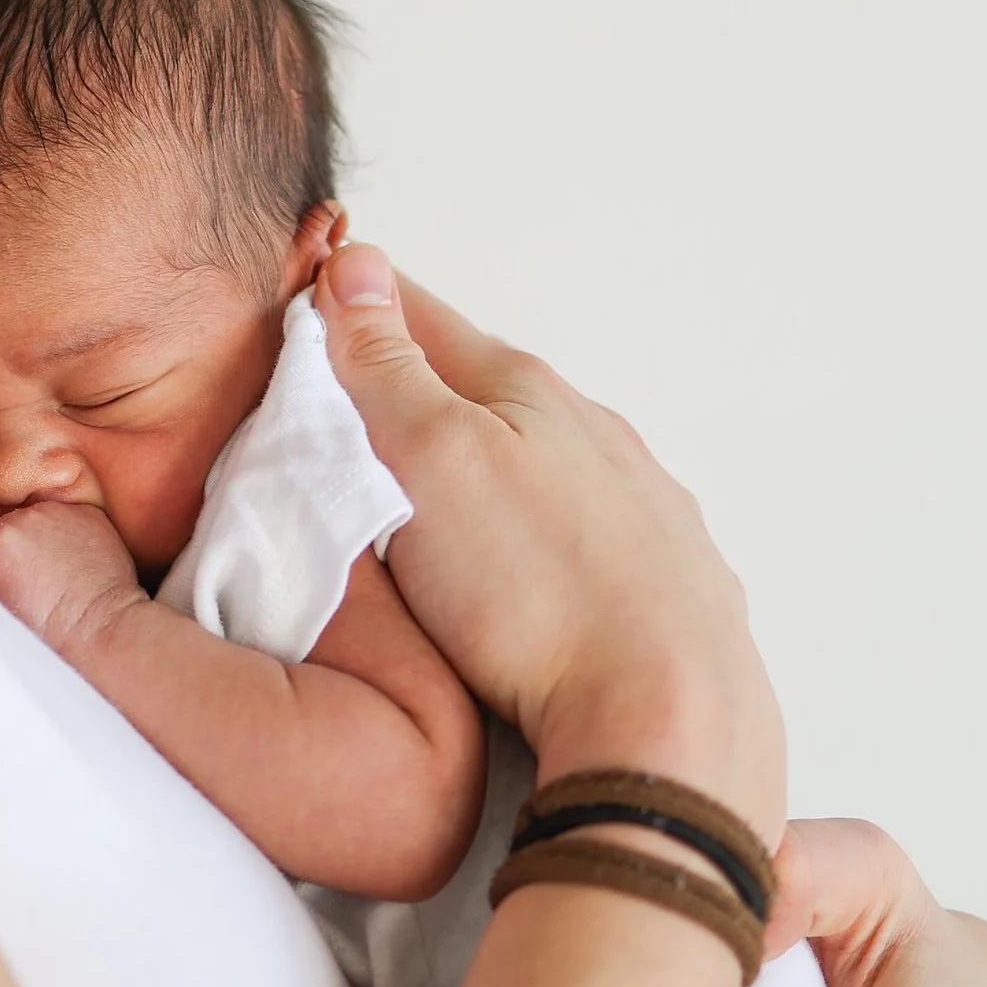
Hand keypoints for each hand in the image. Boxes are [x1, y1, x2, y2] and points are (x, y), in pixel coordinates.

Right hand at [0, 499, 146, 659]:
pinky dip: (56, 539)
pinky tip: (66, 570)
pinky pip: (57, 520)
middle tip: (14, 594)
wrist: (107, 639)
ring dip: (25, 546)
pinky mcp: (85, 513)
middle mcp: (19, 521)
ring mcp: (55, 513)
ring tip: (44, 584)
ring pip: (22, 525)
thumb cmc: (48, 645)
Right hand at [313, 244, 785, 834]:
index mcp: (531, 394)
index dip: (359, 306)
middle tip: (359, 398)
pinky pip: (588, 535)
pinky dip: (543, 533)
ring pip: (549, 463)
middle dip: (427, 386)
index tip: (317, 298)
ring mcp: (643, 511)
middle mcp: (599, 438)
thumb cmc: (537, 594)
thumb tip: (360, 264)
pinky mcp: (669, 586)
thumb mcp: (430, 460)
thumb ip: (387, 366)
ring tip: (441, 495)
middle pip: (490, 391)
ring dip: (495, 464)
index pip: (423, 319)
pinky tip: (531, 570)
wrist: (669, 722)